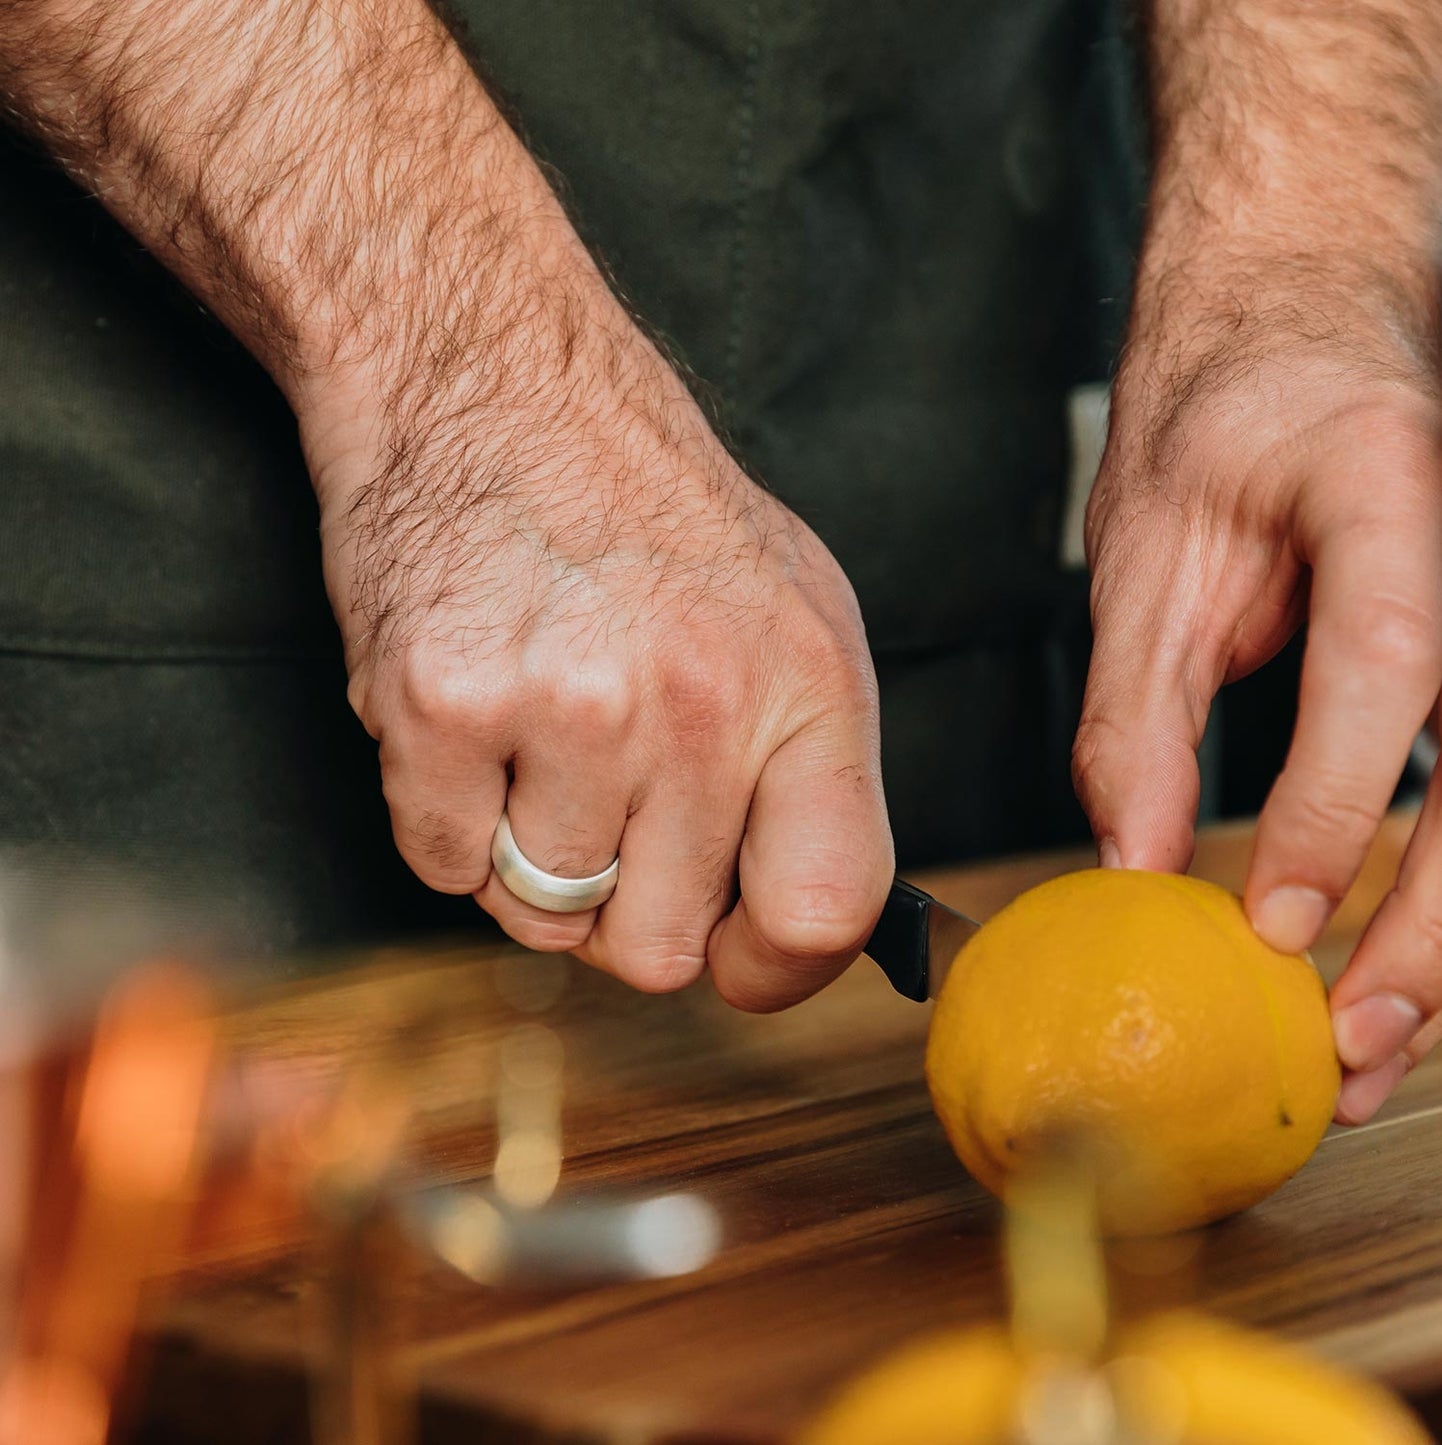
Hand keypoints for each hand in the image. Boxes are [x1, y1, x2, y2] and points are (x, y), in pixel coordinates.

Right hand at [305, 277, 891, 1009]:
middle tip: (604, 806)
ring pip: (542, 917)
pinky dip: (447, 817)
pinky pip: (440, 867)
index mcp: (804, 686)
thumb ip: (807, 773)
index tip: (733, 954)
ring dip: (530, 856)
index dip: (774, 971)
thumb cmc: (642, 509)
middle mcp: (697, 704)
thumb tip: (794, 924)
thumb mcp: (791, 613)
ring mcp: (567, 707)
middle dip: (626, 905)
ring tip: (535, 739)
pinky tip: (473, 718)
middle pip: (658, 949)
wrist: (490, 381)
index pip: (824, 912)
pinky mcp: (441, 706)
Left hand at [1074, 271, 1441, 1123]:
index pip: (1388, 660)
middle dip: (1428, 923)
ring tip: (1376, 1047)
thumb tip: (1128, 857)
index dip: (1333, 802)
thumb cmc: (1226, 416)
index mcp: (1384, 488)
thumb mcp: (1147, 550)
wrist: (1305, 328)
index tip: (1267, 916)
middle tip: (1348, 1039)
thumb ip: (1137, 705)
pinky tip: (1403, 968)